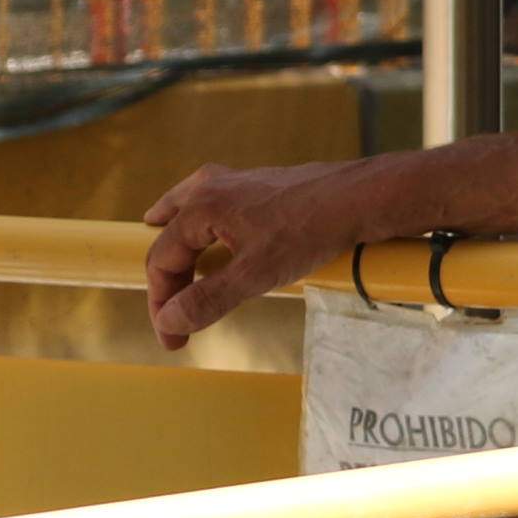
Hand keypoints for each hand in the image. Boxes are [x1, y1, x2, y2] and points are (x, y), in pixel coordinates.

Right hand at [142, 161, 356, 345]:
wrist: (357, 199)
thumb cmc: (308, 231)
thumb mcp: (255, 274)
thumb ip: (208, 299)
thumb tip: (170, 321)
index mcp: (202, 205)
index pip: (161, 259)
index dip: (160, 302)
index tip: (172, 336)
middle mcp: (210, 186)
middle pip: (169, 235)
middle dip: (167, 280)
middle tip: (174, 316)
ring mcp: (233, 180)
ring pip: (186, 210)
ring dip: (175, 242)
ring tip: (169, 262)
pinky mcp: (254, 184)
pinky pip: (210, 205)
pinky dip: (199, 226)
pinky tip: (210, 235)